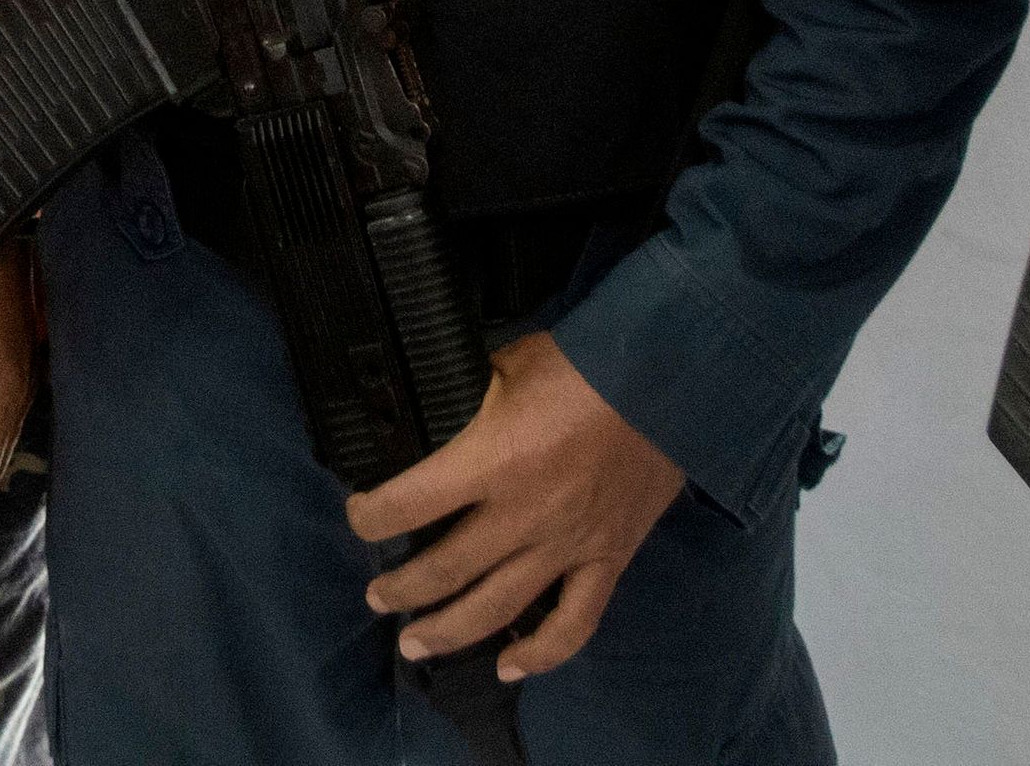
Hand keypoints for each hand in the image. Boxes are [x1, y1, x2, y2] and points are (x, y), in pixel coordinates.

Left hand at [347, 331, 685, 684]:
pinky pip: (574, 623)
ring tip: (415, 645)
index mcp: (492, 460)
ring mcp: (568, 545)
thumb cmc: (584, 363)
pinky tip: (509, 667)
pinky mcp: (608, 559)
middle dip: (401, 590)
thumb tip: (441, 405)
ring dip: (449, 631)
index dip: (371, 517)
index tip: (359, 517)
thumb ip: (471, 395)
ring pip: (498, 609)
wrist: (670, 379)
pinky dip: (541, 654)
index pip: (409, 504)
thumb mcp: (509, 364)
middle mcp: (524, 514)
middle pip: (445, 570)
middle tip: (377, 598)